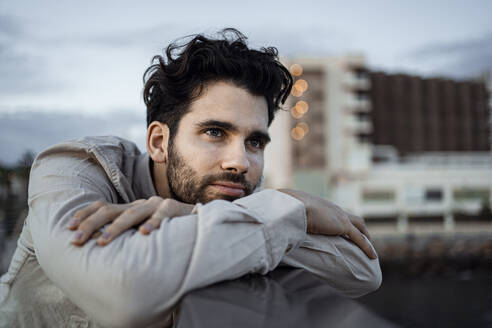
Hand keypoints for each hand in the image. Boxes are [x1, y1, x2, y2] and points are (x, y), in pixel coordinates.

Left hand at [67, 196, 194, 245]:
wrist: (197, 218)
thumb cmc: (166, 228)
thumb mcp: (142, 228)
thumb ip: (126, 232)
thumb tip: (99, 245)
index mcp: (130, 208)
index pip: (102, 207)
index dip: (84, 215)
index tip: (67, 228)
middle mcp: (139, 204)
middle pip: (110, 210)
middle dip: (90, 224)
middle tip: (76, 239)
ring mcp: (155, 205)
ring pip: (132, 214)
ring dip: (116, 228)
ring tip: (102, 242)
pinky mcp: (172, 209)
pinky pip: (161, 216)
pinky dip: (152, 224)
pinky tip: (144, 234)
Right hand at [278, 189, 376, 258]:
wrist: (293, 205)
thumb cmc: (287, 208)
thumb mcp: (287, 212)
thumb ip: (286, 218)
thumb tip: (276, 223)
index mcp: (322, 205)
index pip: (337, 214)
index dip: (342, 222)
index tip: (343, 231)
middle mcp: (334, 209)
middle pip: (353, 218)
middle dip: (360, 228)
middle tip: (364, 239)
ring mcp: (340, 216)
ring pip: (360, 226)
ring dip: (366, 236)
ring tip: (370, 249)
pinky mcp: (343, 225)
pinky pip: (359, 238)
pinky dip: (367, 247)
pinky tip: (373, 257)